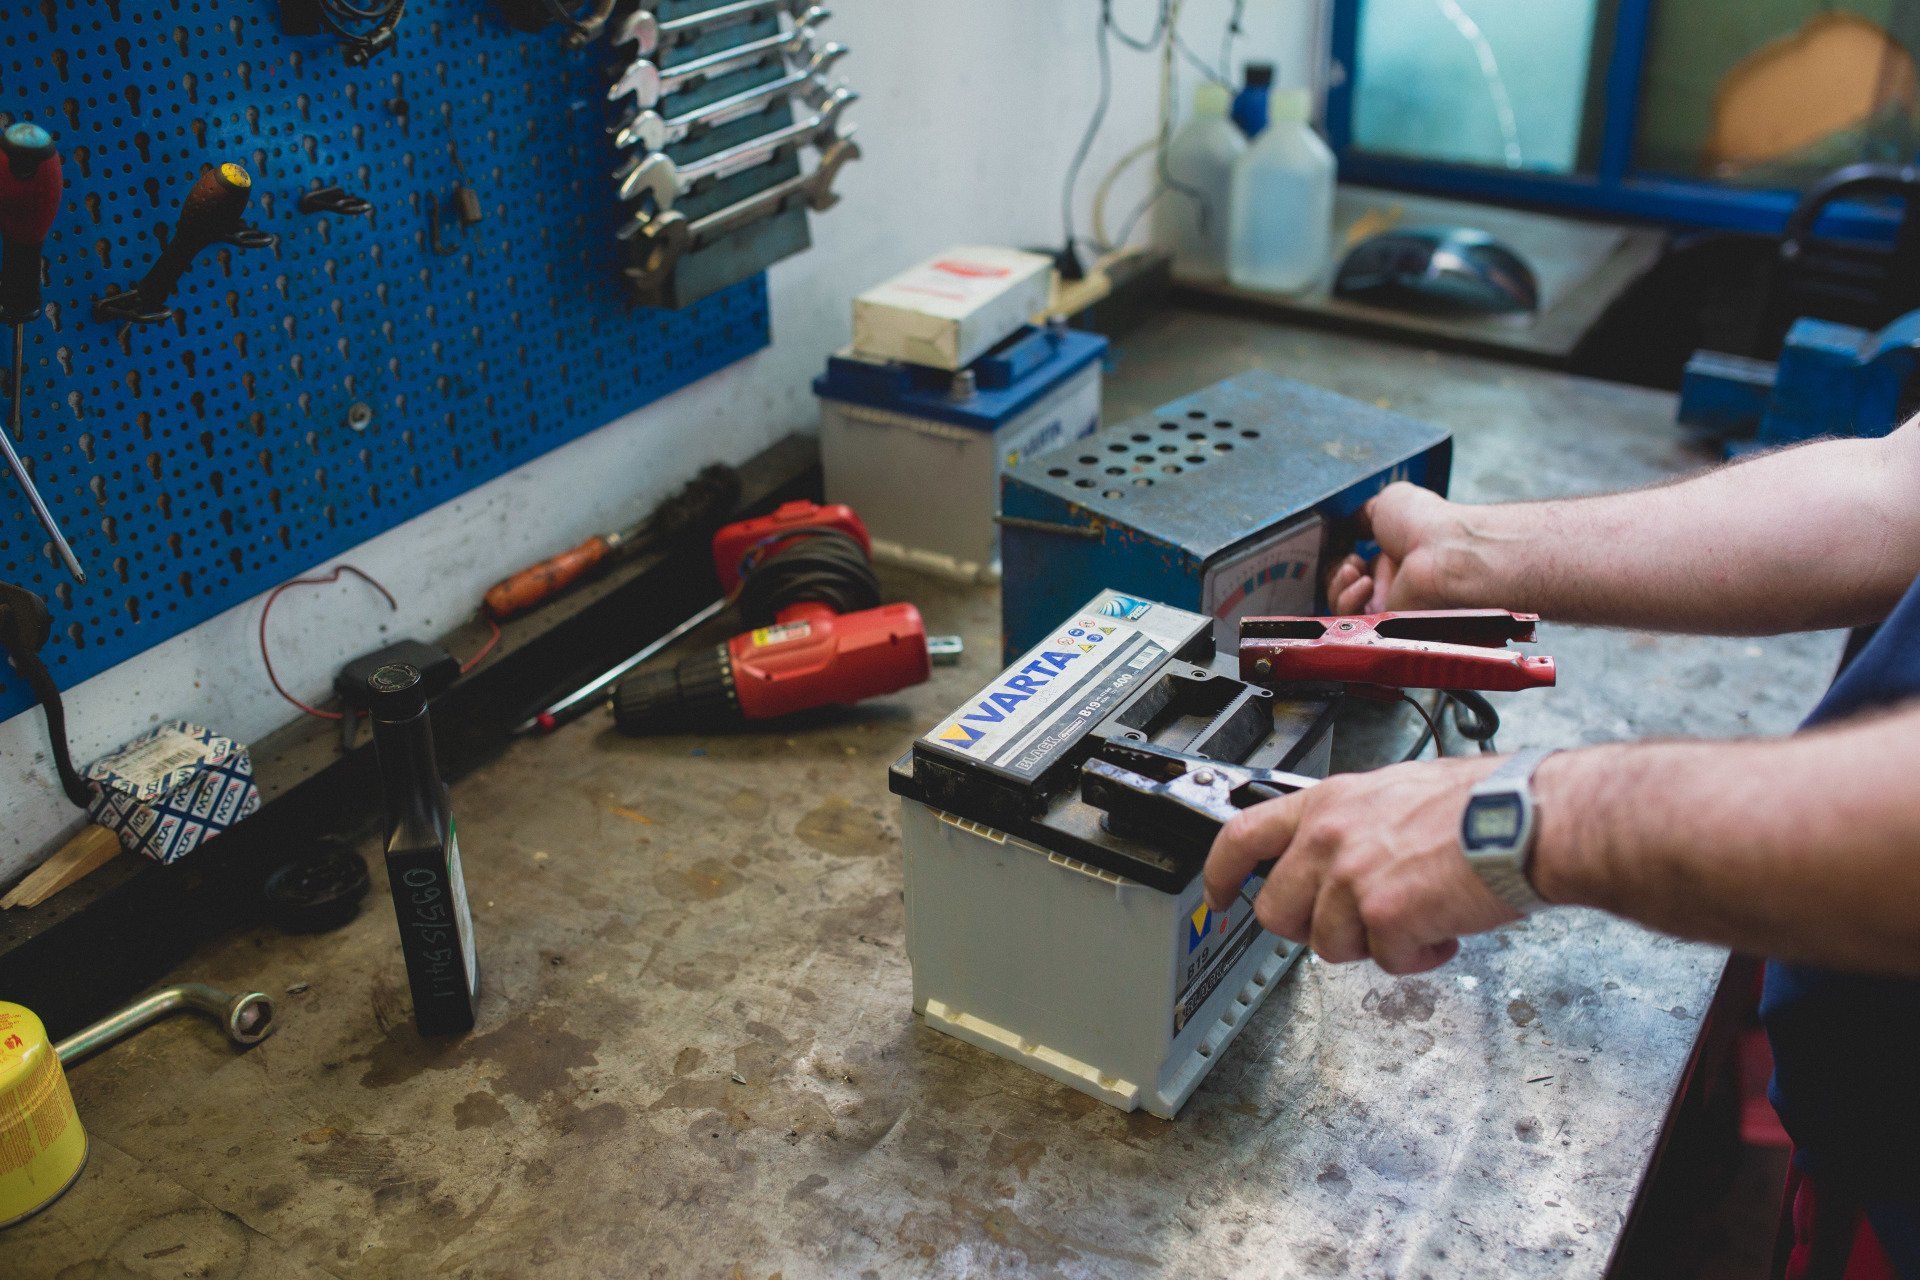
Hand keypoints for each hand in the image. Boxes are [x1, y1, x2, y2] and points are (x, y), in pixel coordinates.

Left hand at [1203, 755, 1519, 974]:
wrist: (1528, 820)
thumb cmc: (1482, 804)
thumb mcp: (1397, 792)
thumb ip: (1357, 824)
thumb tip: (1346, 855)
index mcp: (1329, 803)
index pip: (1242, 835)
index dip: (1219, 873)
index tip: (1217, 896)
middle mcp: (1330, 837)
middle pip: (1277, 912)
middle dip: (1314, 929)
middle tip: (1358, 923)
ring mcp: (1352, 878)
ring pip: (1328, 946)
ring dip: (1374, 944)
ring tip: (1418, 917)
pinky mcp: (1383, 916)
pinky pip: (1384, 962)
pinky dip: (1417, 957)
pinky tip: (1442, 929)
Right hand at [1327, 483, 1463, 613]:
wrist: (1444, 549)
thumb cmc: (1424, 522)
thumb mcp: (1388, 503)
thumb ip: (1362, 515)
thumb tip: (1346, 522)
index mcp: (1394, 555)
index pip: (1355, 566)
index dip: (1339, 557)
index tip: (1341, 546)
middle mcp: (1391, 582)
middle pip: (1343, 587)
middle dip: (1336, 572)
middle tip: (1351, 561)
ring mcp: (1387, 604)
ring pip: (1341, 605)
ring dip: (1338, 584)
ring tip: (1353, 569)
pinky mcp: (1384, 624)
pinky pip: (1351, 620)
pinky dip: (1347, 600)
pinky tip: (1364, 583)